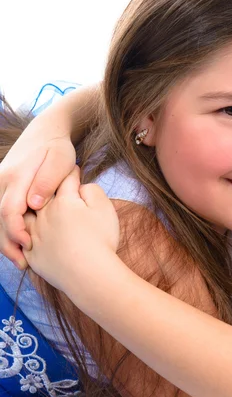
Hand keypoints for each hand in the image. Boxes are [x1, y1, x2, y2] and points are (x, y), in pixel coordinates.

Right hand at [0, 129, 75, 267]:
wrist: (46, 132)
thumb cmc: (57, 148)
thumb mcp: (60, 161)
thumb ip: (48, 181)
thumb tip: (34, 204)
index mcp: (15, 176)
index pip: (9, 209)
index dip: (17, 230)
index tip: (29, 245)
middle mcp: (2, 181)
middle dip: (9, 243)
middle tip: (24, 264)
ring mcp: (0, 185)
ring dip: (6, 242)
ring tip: (21, 263)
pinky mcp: (4, 189)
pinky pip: (1, 214)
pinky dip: (8, 232)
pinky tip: (20, 248)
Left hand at [23, 167, 118, 292]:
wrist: (89, 274)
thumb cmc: (101, 239)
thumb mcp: (104, 207)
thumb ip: (92, 190)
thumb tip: (80, 187)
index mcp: (63, 201)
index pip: (66, 180)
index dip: (72, 173)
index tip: (75, 170)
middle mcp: (44, 215)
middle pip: (43, 196)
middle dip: (48, 189)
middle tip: (56, 187)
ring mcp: (35, 236)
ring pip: (27, 217)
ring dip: (33, 212)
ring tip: (39, 211)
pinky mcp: (33, 255)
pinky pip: (24, 242)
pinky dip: (26, 237)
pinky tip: (33, 237)